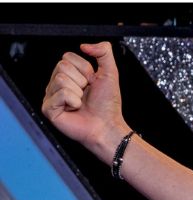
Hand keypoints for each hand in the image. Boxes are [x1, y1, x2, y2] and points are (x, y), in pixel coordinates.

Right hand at [42, 42, 131, 160]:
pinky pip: (60, 94)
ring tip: (81, 103)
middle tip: (86, 94)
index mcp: (67, 74)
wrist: (107, 126)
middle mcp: (56, 84)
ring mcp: (50, 96)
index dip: (85, 69)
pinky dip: (73, 101)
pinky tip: (75, 109)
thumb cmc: (107, 104)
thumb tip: (84, 46)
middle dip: (81, 80)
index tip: (92, 83)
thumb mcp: (110, 73)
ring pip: (60, 79)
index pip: (67, 57)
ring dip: (78, 92)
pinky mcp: (48, 108)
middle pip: (62, 67)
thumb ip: (103, 53)